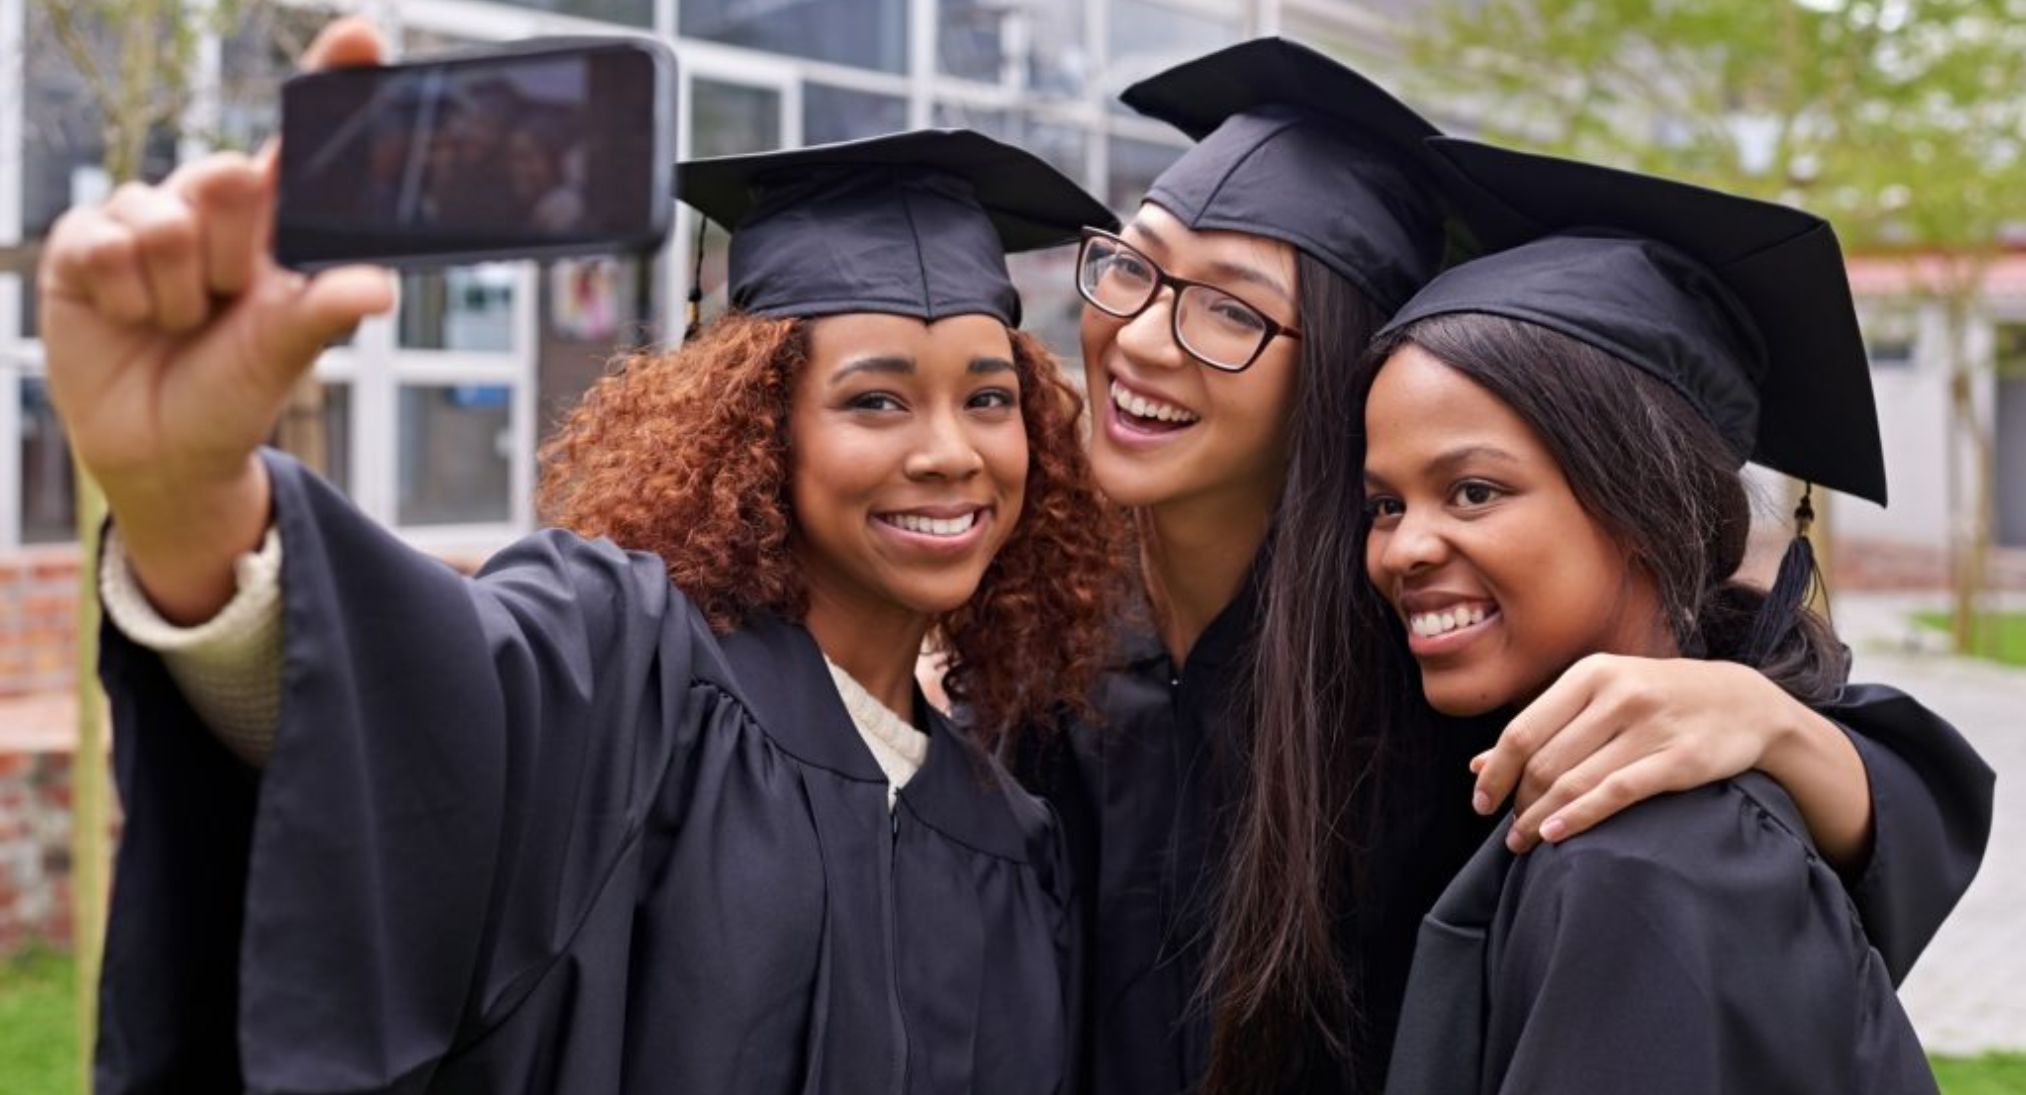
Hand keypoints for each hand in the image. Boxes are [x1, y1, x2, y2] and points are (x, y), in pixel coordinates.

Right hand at [36, 17, 392, 621]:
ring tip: (178, 322)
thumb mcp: (283, 356)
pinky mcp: (86, 244)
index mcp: (274, 225)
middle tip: (223, 305)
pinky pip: (108, 245)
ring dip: (174, 293)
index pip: (301, 141)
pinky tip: (128, 317)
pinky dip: (125, 297)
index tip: (363, 34)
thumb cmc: (233, 394)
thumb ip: (320, 311)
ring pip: (164, 222)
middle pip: (225, 178)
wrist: (162, 448)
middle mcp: (211, 209)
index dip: (329, 82)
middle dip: (229, 257)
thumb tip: (374, 289)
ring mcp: (145, 219)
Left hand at [1472, 655, 1810, 851]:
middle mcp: (1616, 694)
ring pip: (1575, 780)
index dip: (1495, 772)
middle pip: (1545, 760)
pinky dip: (1579, 817)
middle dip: (1518, 802)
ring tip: (1524, 842)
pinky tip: (1555, 835)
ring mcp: (1650, 725)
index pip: (1522, 730)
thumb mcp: (1600, 695)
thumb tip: (1476, 764)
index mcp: (1591, 674)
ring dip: (1540, 818)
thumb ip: (1544, 726)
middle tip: (1508, 832)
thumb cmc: (1658, 699)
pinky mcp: (1680, 759)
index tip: (1480, 803)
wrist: (1745, 701)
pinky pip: (1616, 793)